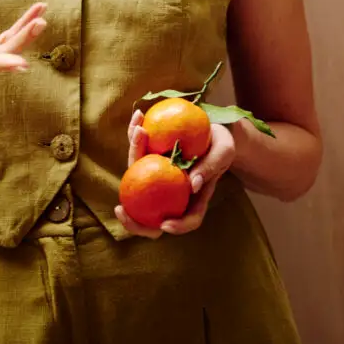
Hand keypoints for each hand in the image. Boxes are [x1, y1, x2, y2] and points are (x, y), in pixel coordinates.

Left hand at [114, 110, 236, 238]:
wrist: (214, 128)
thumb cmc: (221, 144)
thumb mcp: (223, 152)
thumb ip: (210, 167)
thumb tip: (192, 185)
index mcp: (194, 197)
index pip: (187, 220)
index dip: (176, 227)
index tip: (164, 224)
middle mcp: (172, 190)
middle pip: (152, 213)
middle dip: (132, 219)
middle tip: (119, 210)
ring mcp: (159, 174)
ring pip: (139, 174)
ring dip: (135, 151)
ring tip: (138, 131)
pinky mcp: (151, 156)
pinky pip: (141, 149)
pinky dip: (137, 134)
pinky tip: (139, 116)